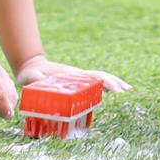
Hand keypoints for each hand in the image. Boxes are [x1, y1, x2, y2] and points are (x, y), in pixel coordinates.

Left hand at [13, 55, 129, 91]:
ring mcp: (79, 77)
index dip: (104, 83)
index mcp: (71, 76)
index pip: (91, 78)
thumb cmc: (31, 75)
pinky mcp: (78, 81)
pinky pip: (96, 82)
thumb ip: (35, 79)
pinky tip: (114, 92)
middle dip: (115, 82)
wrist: (32, 67)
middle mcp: (78, 75)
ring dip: (115, 83)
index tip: (115, 89)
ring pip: (101, 78)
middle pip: (101, 76)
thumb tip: (39, 81)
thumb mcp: (31, 77)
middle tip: (128, 92)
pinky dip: (107, 85)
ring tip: (128, 91)